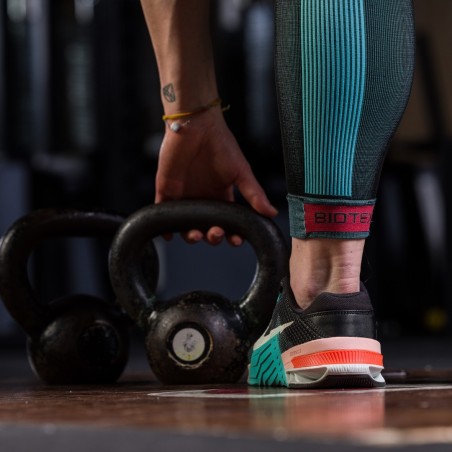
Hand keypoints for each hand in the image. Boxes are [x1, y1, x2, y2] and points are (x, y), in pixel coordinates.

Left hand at [155, 108, 277, 244]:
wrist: (197, 126)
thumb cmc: (221, 145)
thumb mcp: (241, 172)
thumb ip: (254, 194)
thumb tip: (272, 212)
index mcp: (221, 196)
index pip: (226, 222)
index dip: (231, 234)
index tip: (236, 240)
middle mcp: (203, 199)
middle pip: (206, 227)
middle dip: (212, 236)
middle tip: (217, 233)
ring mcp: (184, 196)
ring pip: (186, 225)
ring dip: (191, 236)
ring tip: (197, 235)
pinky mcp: (167, 190)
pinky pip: (163, 212)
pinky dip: (166, 226)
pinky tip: (171, 235)